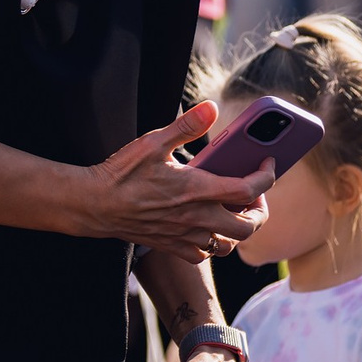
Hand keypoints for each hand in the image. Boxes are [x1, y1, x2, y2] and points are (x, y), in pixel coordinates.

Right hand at [79, 102, 273, 258]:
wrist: (94, 205)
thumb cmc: (122, 173)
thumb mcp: (153, 141)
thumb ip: (186, 125)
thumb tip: (211, 108)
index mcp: (197, 189)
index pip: (248, 189)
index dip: (266, 176)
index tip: (267, 164)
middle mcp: (196, 217)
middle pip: (248, 226)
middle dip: (260, 211)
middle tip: (255, 194)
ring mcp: (184, 235)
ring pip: (228, 244)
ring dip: (238, 229)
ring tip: (234, 211)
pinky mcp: (171, 246)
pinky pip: (203, 254)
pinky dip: (212, 244)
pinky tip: (206, 228)